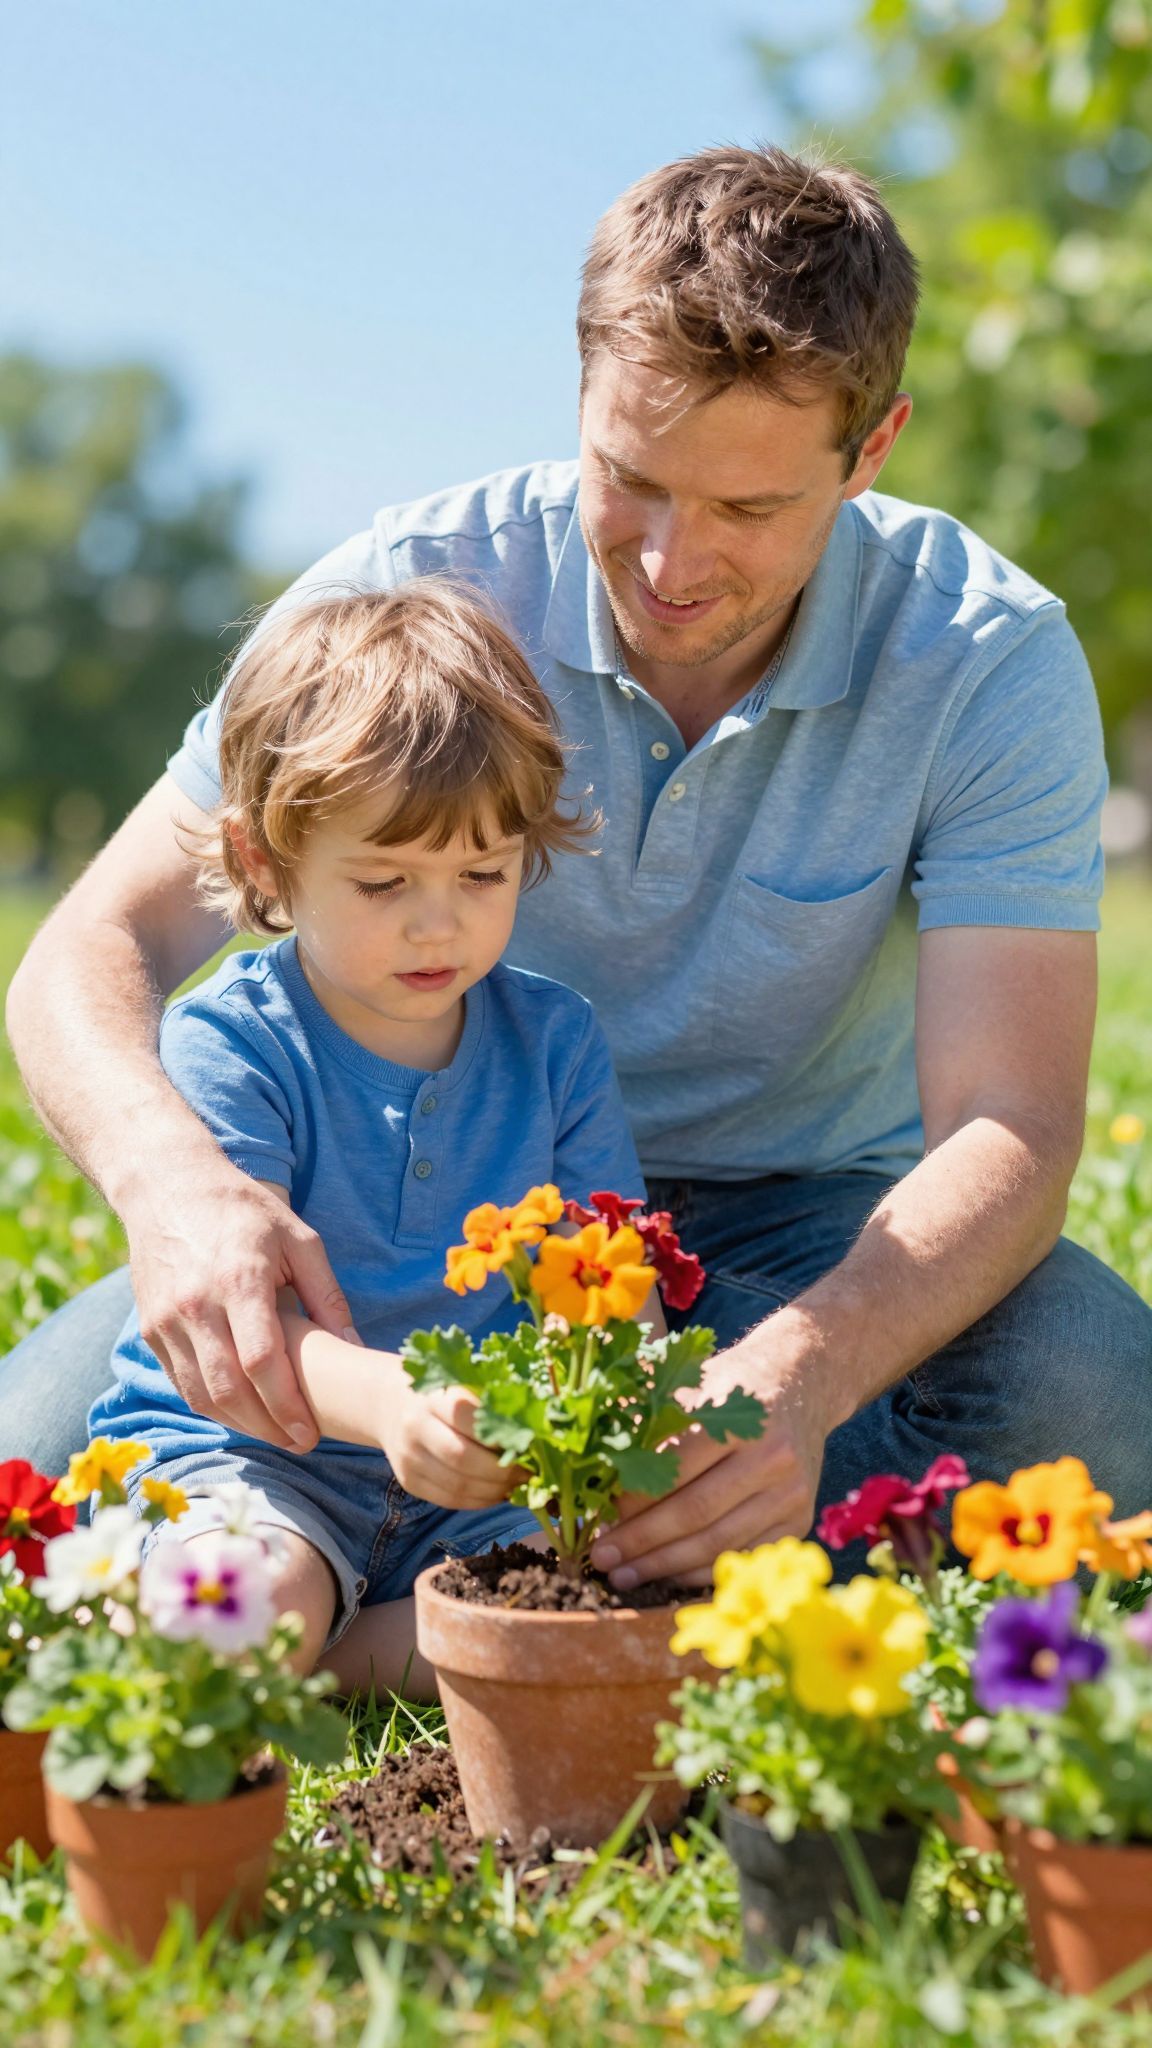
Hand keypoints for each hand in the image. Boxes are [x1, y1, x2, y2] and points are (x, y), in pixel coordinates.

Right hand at [125, 1164, 352, 1452]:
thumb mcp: (299, 1239)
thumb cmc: (243, 1211)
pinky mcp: (150, 1330)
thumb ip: (328, 1296)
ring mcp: (167, 1321)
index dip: (287, 1406)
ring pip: (201, 1395)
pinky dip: (211, 1407)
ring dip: (240, 1425)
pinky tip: (241, 1413)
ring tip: (276, 1435)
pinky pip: (181, 1383)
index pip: (261, 1362)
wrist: (168, 1187)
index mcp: (239, 1281)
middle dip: (268, 1428)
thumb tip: (355, 1347)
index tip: (312, 1432)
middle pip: (229, 1390)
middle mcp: (196, 1306)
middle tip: (301, 1443)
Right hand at [384, 1384, 520, 1510]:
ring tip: (515, 1486)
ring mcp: (409, 1458)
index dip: (503, 1438)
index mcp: (433, 1398)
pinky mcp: (408, 1481)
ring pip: (457, 1486)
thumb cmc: (441, 1392)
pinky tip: (495, 1493)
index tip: (529, 1446)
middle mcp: (415, 1428)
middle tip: (528, 1474)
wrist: (388, 1403)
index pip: (471, 1420)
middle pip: (463, 1459)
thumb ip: (492, 1404)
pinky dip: (478, 1501)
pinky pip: (449, 1500)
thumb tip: (538, 1432)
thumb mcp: (461, 1384)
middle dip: (501, 1473)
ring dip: (493, 1493)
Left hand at [589, 1318, 837, 1589]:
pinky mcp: (798, 1520)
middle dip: (643, 1542)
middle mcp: (773, 1457)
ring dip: (666, 1566)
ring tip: (624, 1576)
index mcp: (740, 1418)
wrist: (798, 1381)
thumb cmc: (727, 1382)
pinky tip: (666, 1576)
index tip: (598, 1519)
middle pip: (696, 1513)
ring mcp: (791, 1493)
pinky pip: (742, 1556)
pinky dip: (700, 1572)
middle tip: (602, 1559)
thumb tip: (587, 1467)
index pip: (676, 1469)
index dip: (634, 1500)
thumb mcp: (686, 1383)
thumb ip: (641, 1420)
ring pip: (719, 1543)